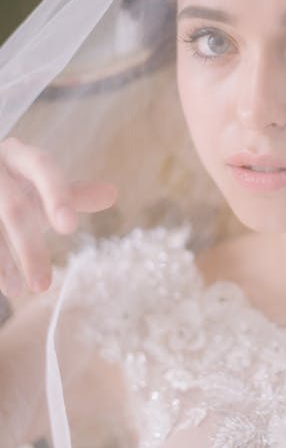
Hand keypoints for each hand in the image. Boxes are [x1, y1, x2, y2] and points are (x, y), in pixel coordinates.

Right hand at [0, 137, 116, 297]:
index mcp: (19, 155)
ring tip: (17, 292)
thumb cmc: (12, 186)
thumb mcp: (40, 188)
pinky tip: (4, 284)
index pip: (42, 166)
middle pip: (14, 208)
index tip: (69, 227)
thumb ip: (72, 195)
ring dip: (2, 263)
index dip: (56, 195)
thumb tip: (112, 193)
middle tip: (44, 286)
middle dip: (29, 248)